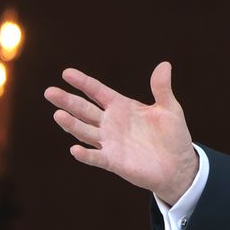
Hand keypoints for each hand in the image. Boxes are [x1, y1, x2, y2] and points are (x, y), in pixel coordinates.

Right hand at [44, 62, 199, 204]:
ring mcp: (110, 142)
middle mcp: (111, 123)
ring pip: (85, 131)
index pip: (98, 92)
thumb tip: (165, 64)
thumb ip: (162, 88)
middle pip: (84, 109)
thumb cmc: (173, 135)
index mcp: (122, 107)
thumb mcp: (170, 109)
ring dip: (72, 124)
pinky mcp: (113, 161)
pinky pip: (96, 157)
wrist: (179, 165)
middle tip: (50, 92)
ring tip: (58, 114)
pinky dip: (85, 155)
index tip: (66, 73)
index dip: (83, 82)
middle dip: (68, 101)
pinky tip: (75, 149)